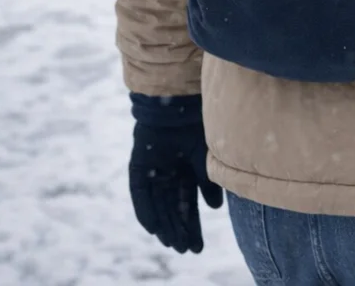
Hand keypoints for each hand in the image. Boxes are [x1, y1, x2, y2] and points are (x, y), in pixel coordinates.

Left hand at [128, 94, 223, 253]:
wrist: (176, 103)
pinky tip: (154, 228)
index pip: (189, 204)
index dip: (193, 224)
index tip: (198, 245)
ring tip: (173, 244)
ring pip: (159, 205)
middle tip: (187, 250)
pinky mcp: (138, 167)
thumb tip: (215, 208)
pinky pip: (140, 194)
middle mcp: (170, 173)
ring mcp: (154, 170)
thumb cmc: (196, 124)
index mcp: (187, 170)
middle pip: (174, 208)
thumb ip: (208, 181)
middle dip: (181, 229)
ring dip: (166, 225)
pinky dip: (146, 211)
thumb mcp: (206, 156)